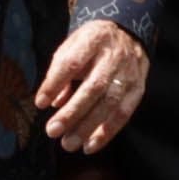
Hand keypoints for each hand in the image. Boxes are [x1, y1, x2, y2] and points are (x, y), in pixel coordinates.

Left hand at [37, 20, 148, 154]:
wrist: (126, 34)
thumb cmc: (91, 45)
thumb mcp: (71, 48)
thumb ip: (59, 73)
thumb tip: (52, 104)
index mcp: (94, 39)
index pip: (72, 63)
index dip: (55, 84)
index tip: (40, 103)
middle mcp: (114, 56)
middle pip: (94, 87)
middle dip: (72, 112)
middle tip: (52, 131)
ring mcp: (129, 73)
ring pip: (110, 104)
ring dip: (88, 127)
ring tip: (68, 143)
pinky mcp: (138, 89)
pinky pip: (124, 114)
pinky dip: (106, 132)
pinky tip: (90, 145)